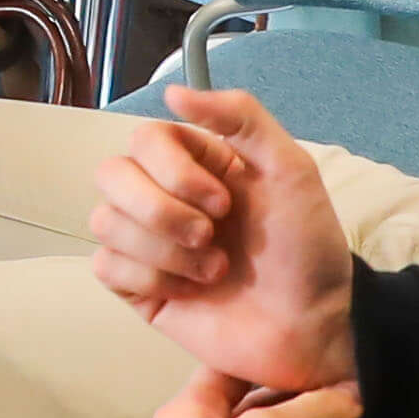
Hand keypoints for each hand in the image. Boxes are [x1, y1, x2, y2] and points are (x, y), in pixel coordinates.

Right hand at [90, 89, 355, 393]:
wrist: (313, 326)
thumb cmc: (307, 249)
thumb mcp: (291, 169)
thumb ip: (241, 117)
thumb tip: (172, 92)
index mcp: (197, 164)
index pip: (143, 139)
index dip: (174, 171)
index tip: (224, 202)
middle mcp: (165, 196)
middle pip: (110, 175)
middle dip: (162, 211)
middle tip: (211, 236)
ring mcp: (148, 243)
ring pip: (105, 222)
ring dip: (165, 250)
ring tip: (214, 270)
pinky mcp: (138, 286)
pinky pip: (106, 266)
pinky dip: (151, 277)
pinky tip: (189, 290)